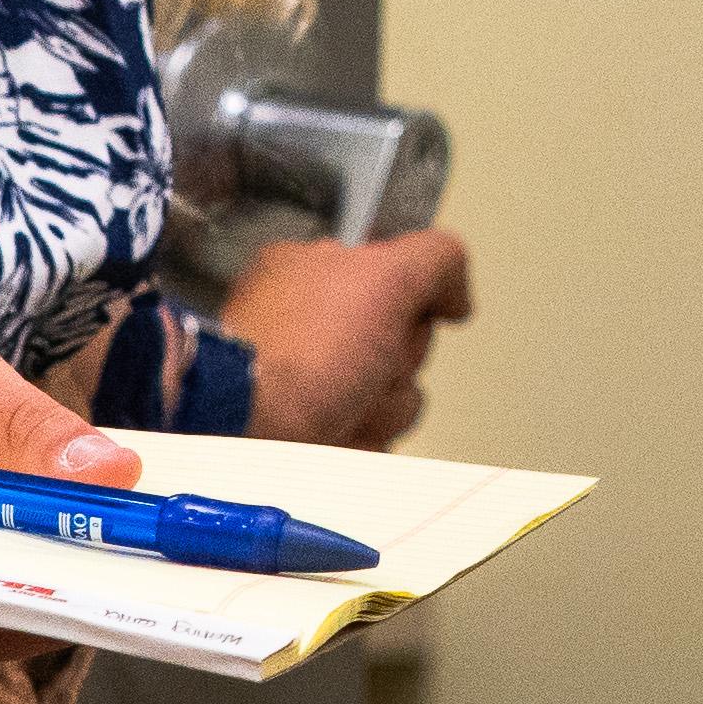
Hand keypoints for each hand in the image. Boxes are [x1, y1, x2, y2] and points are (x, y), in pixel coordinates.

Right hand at [0, 299, 140, 694]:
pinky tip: (34, 528)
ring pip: (2, 624)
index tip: (153, 531)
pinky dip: (15, 579)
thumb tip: (116, 476)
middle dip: (77, 561)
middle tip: (140, 507)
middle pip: (7, 613)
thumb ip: (24, 425)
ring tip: (81, 505)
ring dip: (48, 570)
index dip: (83, 556)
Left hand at [220, 228, 475, 451]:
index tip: (398, 318)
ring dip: (381, 409)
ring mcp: (308, 381)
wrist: (246, 431)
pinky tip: (333, 439)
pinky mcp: (311, 433)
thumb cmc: (304, 352)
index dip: (410, 308)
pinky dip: (360, 443)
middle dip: (397, 365)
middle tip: (364, 369)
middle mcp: (308, 322)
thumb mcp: (386, 276)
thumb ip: (436, 259)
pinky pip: (369, 439)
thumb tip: (456, 295)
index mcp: (312, 270)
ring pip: (391, 397)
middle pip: (403, 344)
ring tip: (341, 413)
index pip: (401, 284)